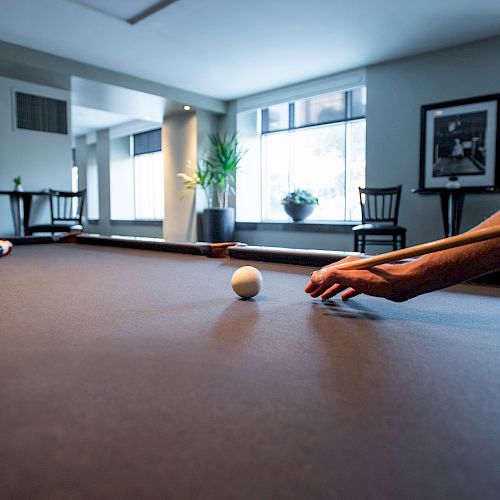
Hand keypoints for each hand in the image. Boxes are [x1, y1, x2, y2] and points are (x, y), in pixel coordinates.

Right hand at [304, 256, 421, 301]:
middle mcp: (353, 269)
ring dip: (330, 290)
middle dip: (320, 286)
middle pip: (332, 277)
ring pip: (341, 283)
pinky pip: (352, 288)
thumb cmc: (385, 280)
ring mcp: (361, 276)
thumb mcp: (356, 278)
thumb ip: (335, 277)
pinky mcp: (369, 284)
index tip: (308, 289)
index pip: (326, 272)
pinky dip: (344, 293)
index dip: (316, 281)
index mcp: (348, 265)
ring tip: (322, 297)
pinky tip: (343, 297)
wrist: (405, 282)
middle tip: (311, 294)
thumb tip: (317, 276)